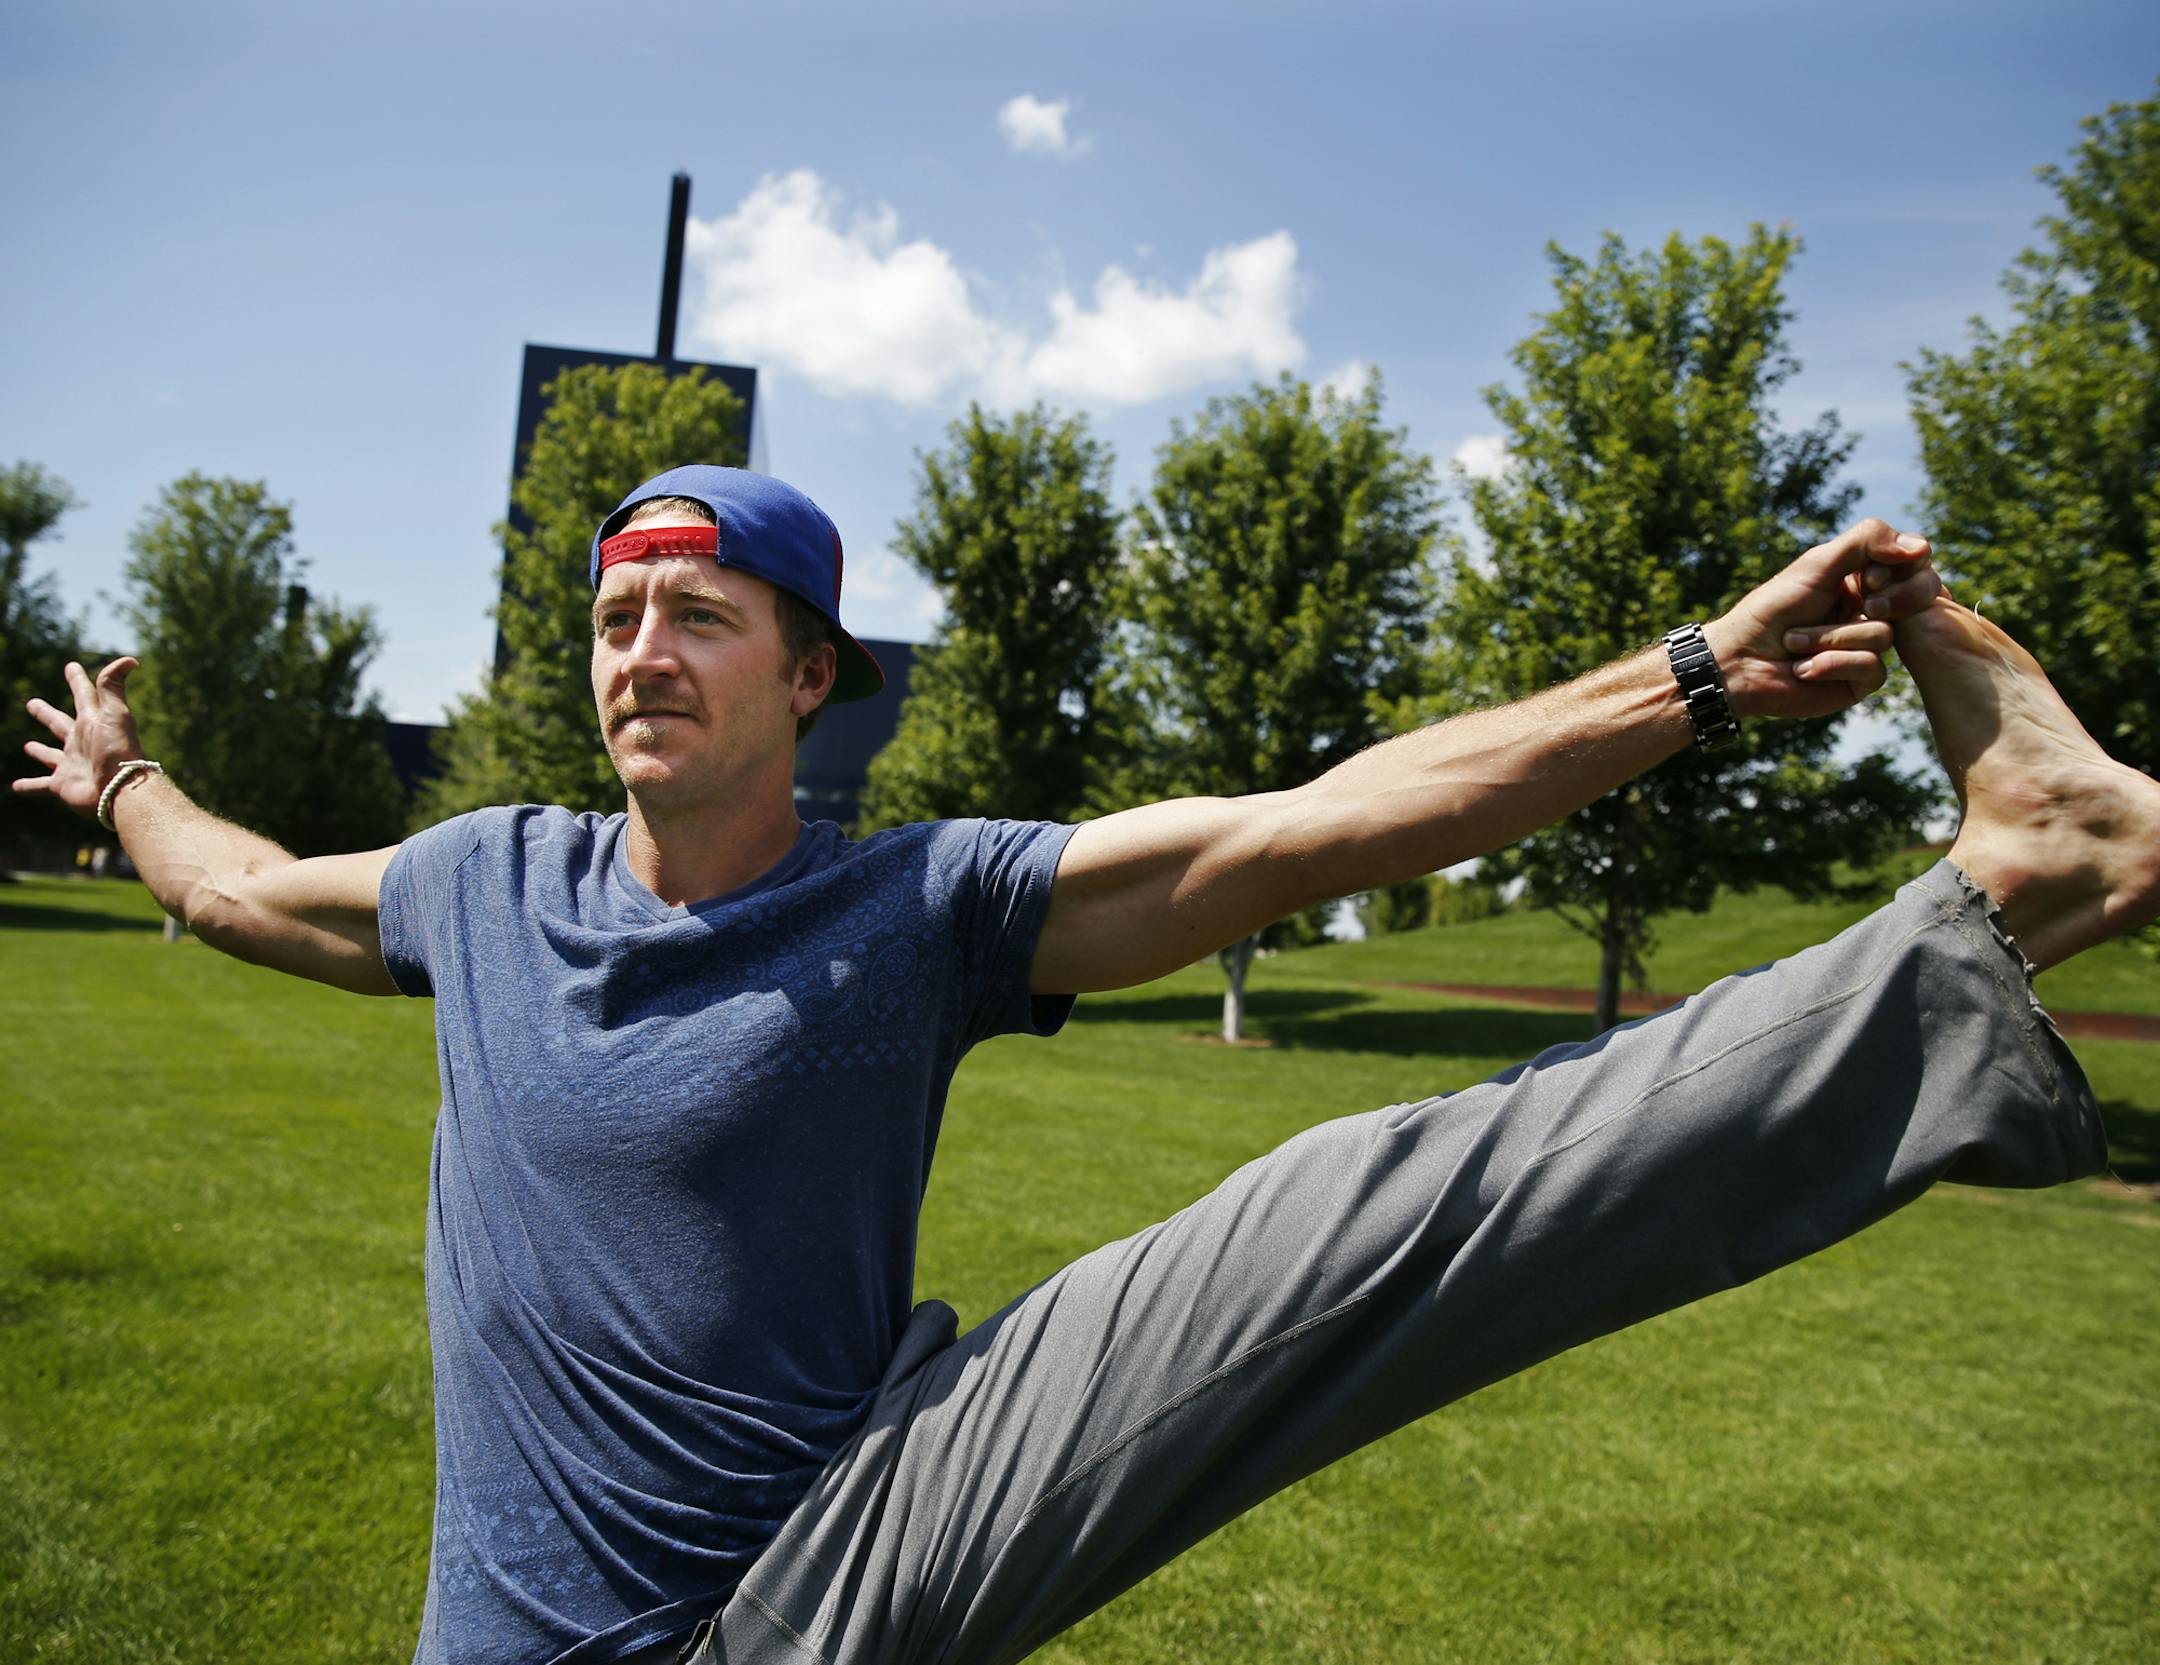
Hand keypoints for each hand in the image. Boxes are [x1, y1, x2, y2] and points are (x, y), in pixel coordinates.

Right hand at [16, 657, 146, 820]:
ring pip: (50, 755)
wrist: (120, 789)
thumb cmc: (118, 749)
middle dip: (46, 714)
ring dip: (39, 752)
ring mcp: (72, 764)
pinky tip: (15, 786)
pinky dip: (29, 785)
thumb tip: (130, 660)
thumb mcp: (114, 713)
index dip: (77, 680)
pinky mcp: (63, 784)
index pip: (84, 695)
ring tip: (28, 747)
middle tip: (31, 704)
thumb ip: (113, 686)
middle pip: (60, 724)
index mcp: (92, 722)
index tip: (71, 666)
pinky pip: (41, 784)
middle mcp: (81, 742)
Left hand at [1705, 519, 1942, 720]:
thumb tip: (1923, 547)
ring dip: (1828, 637)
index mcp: (1865, 578)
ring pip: (1883, 635)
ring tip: (1793, 643)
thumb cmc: (1773, 609)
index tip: (1866, 578)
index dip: (1894, 571)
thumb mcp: (1819, 564)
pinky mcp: (1862, 680)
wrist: (1739, 660)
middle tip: (1851, 605)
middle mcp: (1873, 610)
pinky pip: (1872, 667)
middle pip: (1914, 597)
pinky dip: (1831, 663)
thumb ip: (1866, 541)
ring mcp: (1869, 645)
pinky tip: (1803, 669)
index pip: (1912, 564)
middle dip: (1874, 602)